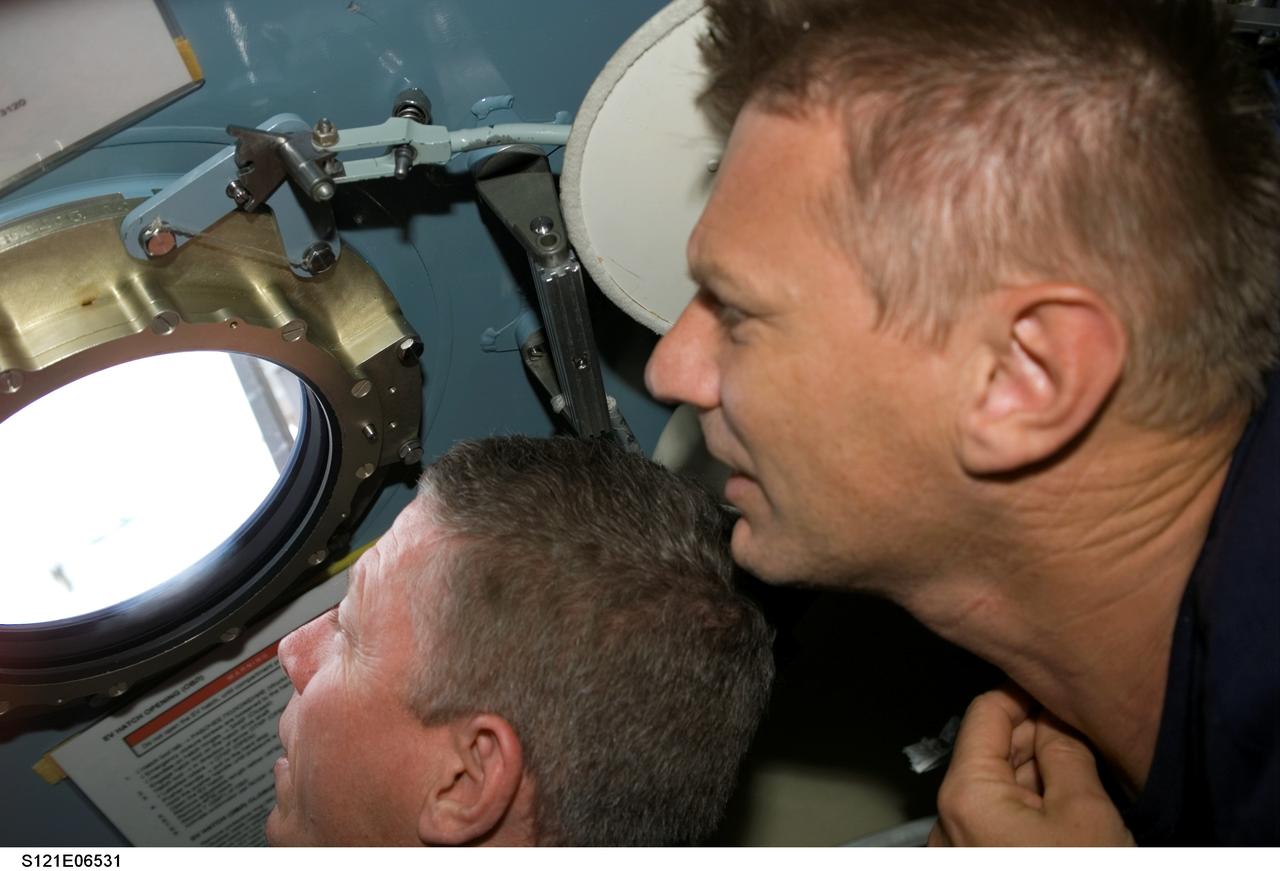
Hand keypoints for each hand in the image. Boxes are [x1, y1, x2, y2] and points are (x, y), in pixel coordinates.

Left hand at [927, 685, 1134, 845]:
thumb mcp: (1086, 810)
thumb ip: (1064, 751)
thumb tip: (1055, 718)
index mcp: (965, 794)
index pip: (986, 713)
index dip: (1024, 695)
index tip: (1057, 690)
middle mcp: (947, 820)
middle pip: (989, 752)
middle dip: (1034, 738)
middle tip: (1081, 735)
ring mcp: (956, 850)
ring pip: (996, 787)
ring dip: (1036, 774)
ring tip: (1081, 777)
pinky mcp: (973, 866)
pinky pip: (996, 822)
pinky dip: (1029, 808)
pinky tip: (1067, 814)